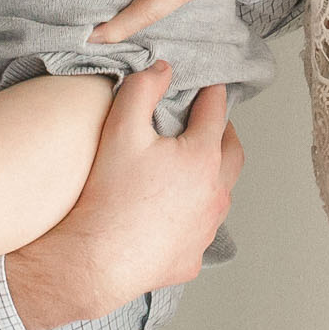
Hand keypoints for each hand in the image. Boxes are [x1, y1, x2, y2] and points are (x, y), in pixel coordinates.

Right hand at [5, 65, 243, 329]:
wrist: (96, 261)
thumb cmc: (109, 196)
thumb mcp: (120, 129)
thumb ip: (142, 89)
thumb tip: (163, 68)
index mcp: (203, 156)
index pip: (216, 112)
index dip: (213, 94)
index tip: (211, 86)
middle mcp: (215, 192)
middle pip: (232, 153)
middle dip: (224, 133)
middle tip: (211, 123)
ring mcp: (206, 228)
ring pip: (222, 193)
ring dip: (214, 174)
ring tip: (195, 165)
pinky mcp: (192, 256)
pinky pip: (202, 229)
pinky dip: (196, 213)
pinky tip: (176, 212)